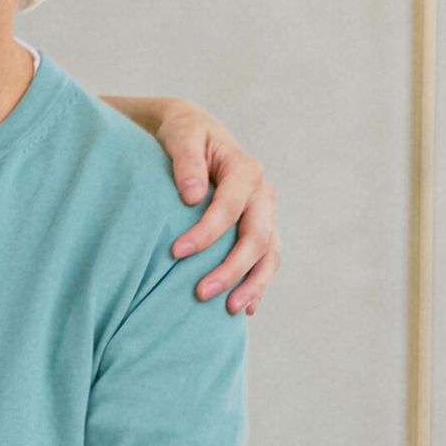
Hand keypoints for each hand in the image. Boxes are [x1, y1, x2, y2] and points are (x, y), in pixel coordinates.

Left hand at [149, 99, 278, 314]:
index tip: (176, 252)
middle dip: (231, 268)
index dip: (206, 232)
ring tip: (229, 310)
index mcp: (245, 169)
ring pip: (269, 254)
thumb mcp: (182, 136)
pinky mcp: (262, 228)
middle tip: (200, 293)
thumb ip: (186, 161)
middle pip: (256, 236)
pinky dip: (259, 284)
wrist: (198, 135)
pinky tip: (247, 308)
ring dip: (252, 284)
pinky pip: (267, 261)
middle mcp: (262, 193)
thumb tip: (193, 195)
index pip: (230, 207)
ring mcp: (266, 213)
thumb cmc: (185, 135)